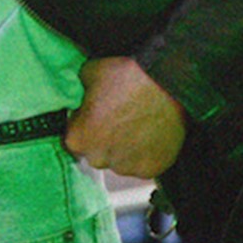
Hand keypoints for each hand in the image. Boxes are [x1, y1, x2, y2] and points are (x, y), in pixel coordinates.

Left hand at [64, 57, 186, 179]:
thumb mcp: (88, 73)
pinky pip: (142, 164)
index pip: (73, 137)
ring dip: (124, 147)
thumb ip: (78, 91)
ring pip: (119, 160)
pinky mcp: (150, 170)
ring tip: (136, 124)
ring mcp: (126, 167)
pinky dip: (144, 153)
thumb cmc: (130, 79)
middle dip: (103, 138)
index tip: (95, 114)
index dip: (84, 124)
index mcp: (77, 138)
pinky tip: (149, 133)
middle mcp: (98, 159)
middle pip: (95, 153)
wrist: (169, 85)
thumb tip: (80, 94)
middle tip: (118, 117)